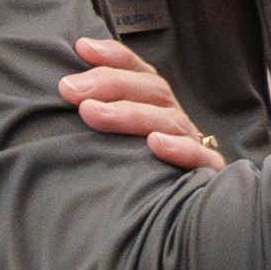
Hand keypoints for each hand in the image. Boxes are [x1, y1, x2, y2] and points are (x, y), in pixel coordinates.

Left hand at [54, 32, 221, 171]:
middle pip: (151, 90)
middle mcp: (174, 119)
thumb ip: (97, 114)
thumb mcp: (117, 141)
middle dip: (109, 84)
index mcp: (156, 105)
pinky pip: (199, 158)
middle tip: (70, 89)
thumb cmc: (139, 172)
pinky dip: (178, 148)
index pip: (139, 71)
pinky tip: (154, 145)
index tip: (82, 49)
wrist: (183, 220)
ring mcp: (192, 144)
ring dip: (128, 114)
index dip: (113, 57)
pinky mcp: (207, 173)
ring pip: (166, 120)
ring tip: (91, 113)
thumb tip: (63, 90)